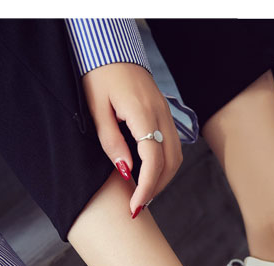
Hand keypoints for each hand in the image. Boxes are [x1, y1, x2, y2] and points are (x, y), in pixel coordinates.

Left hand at [82, 62, 182, 216]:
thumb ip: (112, 141)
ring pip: (176, 156)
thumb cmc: (98, 76)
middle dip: (156, 188)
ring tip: (143, 193)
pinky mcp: (165, 114)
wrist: (110, 49)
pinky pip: (173, 146)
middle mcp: (161, 115)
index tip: (135, 207)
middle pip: (170, 162)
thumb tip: (126, 171)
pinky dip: (165, 165)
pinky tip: (149, 174)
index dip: (146, 188)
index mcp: (143, 113)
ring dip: (163, 179)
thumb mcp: (96, 109)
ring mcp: (166, 114)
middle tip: (137, 206)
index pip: (153, 160)